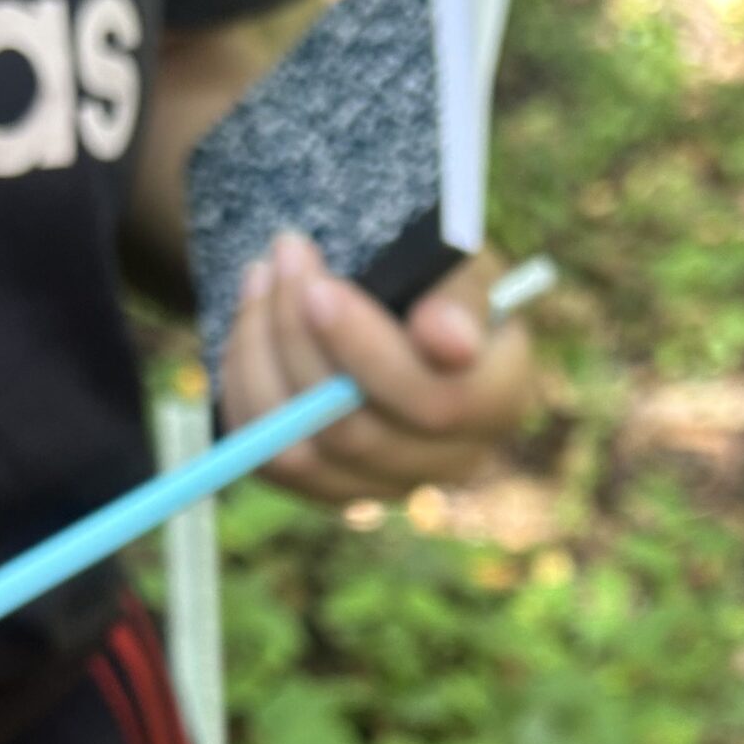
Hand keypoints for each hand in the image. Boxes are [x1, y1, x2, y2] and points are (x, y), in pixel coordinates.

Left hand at [220, 231, 535, 502]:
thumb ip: (461, 297)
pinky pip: (265, 456)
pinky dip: (245, 383)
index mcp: (499, 402)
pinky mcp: (326, 488)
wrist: (400, 304)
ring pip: (299, 449)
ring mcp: (385, 486)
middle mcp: (450, 461)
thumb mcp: (460, 265)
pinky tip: (251, 322)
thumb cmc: (438, 280)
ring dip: (262, 354)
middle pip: (356, 431)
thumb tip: (447, 340)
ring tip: (262, 275)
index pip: (438, 402)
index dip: (371, 355)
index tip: (320, 290)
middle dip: (299, 337)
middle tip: (283, 255)